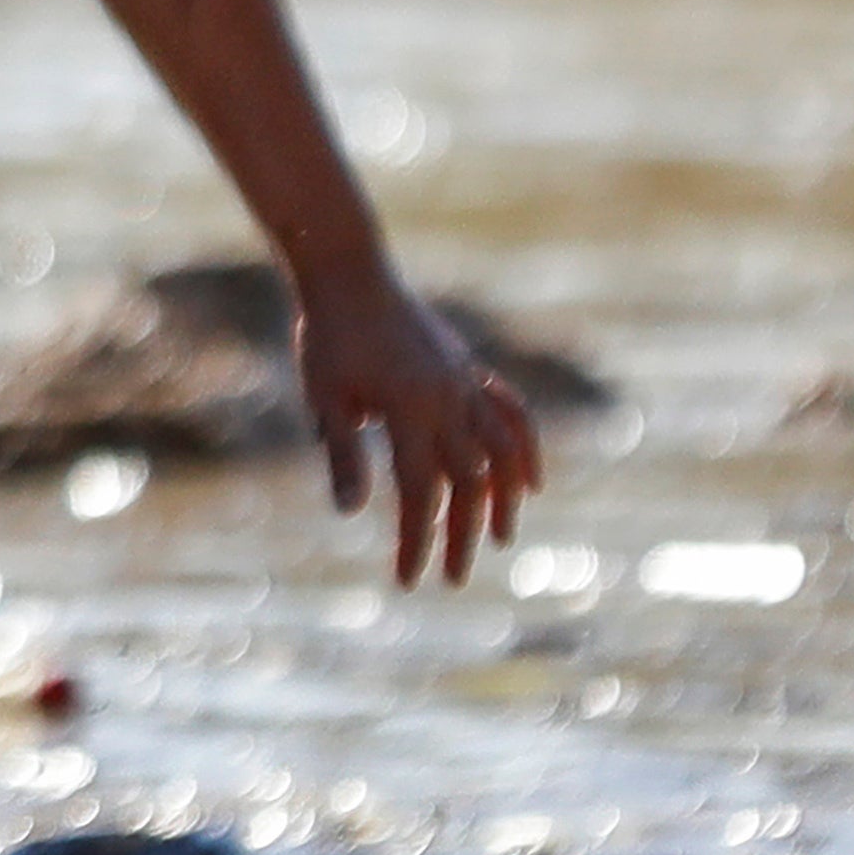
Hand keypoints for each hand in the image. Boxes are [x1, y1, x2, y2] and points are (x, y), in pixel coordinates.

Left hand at [298, 268, 540, 588]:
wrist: (349, 274)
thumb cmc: (328, 336)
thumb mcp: (325, 396)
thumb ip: (345, 453)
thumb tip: (349, 512)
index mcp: (412, 411)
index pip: (421, 494)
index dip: (417, 540)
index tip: (410, 580)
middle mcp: (450, 400)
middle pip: (467, 483)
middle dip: (462, 535)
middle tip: (453, 578)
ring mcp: (464, 384)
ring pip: (501, 452)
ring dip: (503, 498)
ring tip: (503, 536)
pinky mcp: (467, 371)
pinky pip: (509, 414)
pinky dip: (523, 448)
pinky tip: (528, 480)